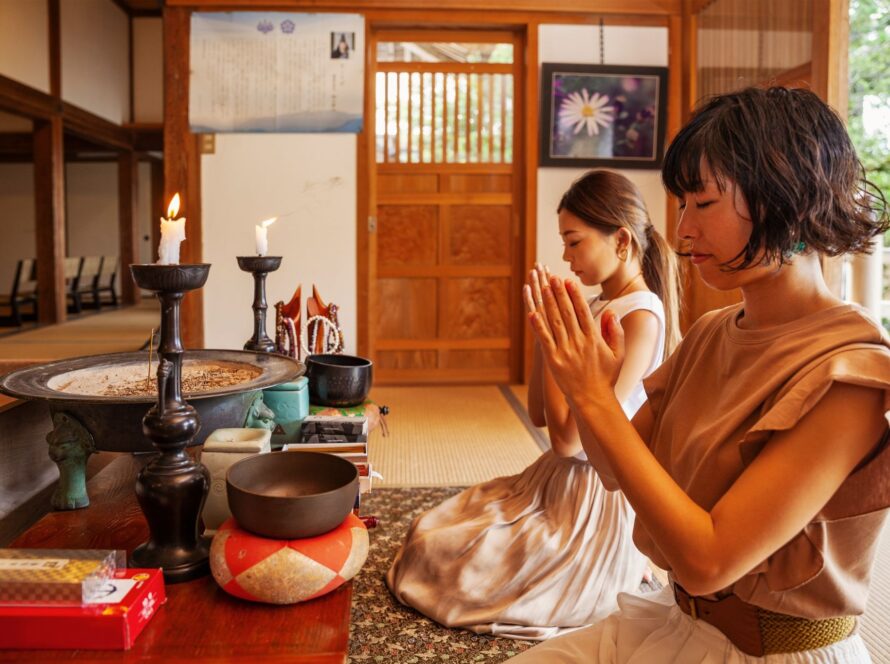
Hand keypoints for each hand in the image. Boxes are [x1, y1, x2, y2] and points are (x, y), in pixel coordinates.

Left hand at [523, 269, 623, 408]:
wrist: (592, 400)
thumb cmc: (606, 378)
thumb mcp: (618, 354)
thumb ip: (615, 332)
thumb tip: (610, 312)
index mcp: (594, 339)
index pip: (583, 311)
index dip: (575, 295)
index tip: (569, 281)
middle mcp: (578, 342)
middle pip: (567, 312)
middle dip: (559, 293)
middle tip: (552, 278)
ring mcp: (565, 351)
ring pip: (555, 322)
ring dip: (547, 304)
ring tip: (542, 288)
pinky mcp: (553, 360)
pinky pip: (544, 339)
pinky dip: (538, 326)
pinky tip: (532, 313)